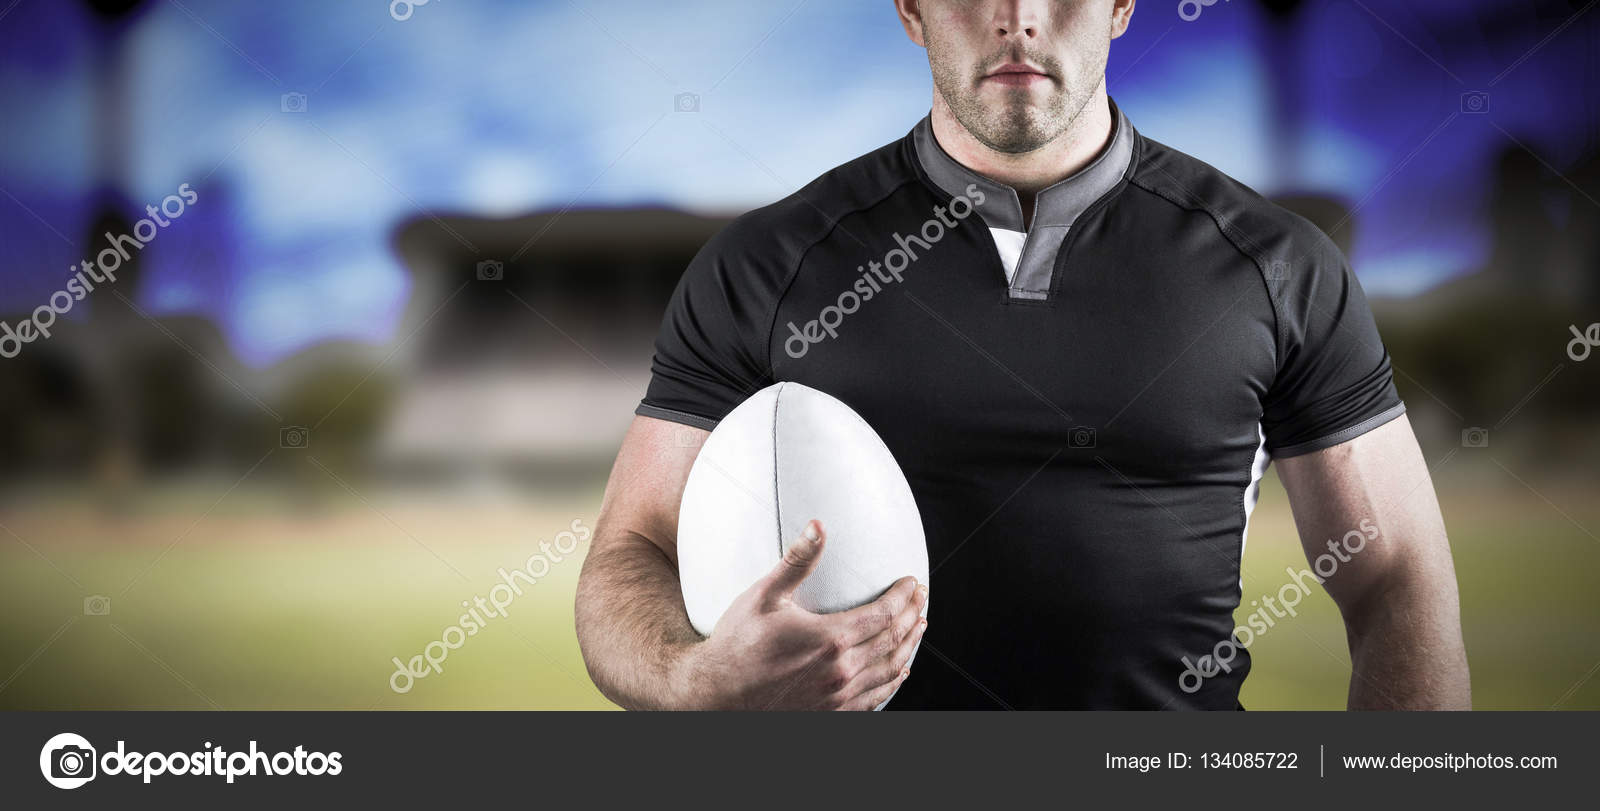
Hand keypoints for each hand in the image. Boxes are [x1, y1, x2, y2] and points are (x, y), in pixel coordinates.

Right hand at [675, 519, 927, 709]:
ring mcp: (839, 696)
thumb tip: (818, 526)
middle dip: (912, 615)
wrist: (716, 696)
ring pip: (890, 670)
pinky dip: (894, 681)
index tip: (911, 582)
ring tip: (919, 626)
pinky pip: (876, 698)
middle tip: (920, 597)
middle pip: (893, 640)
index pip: (884, 614)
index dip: (903, 597)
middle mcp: (842, 671)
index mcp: (831, 639)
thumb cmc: (737, 643)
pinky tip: (899, 670)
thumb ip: (796, 561)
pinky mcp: (832, 713)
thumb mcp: (764, 597)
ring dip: (909, 646)